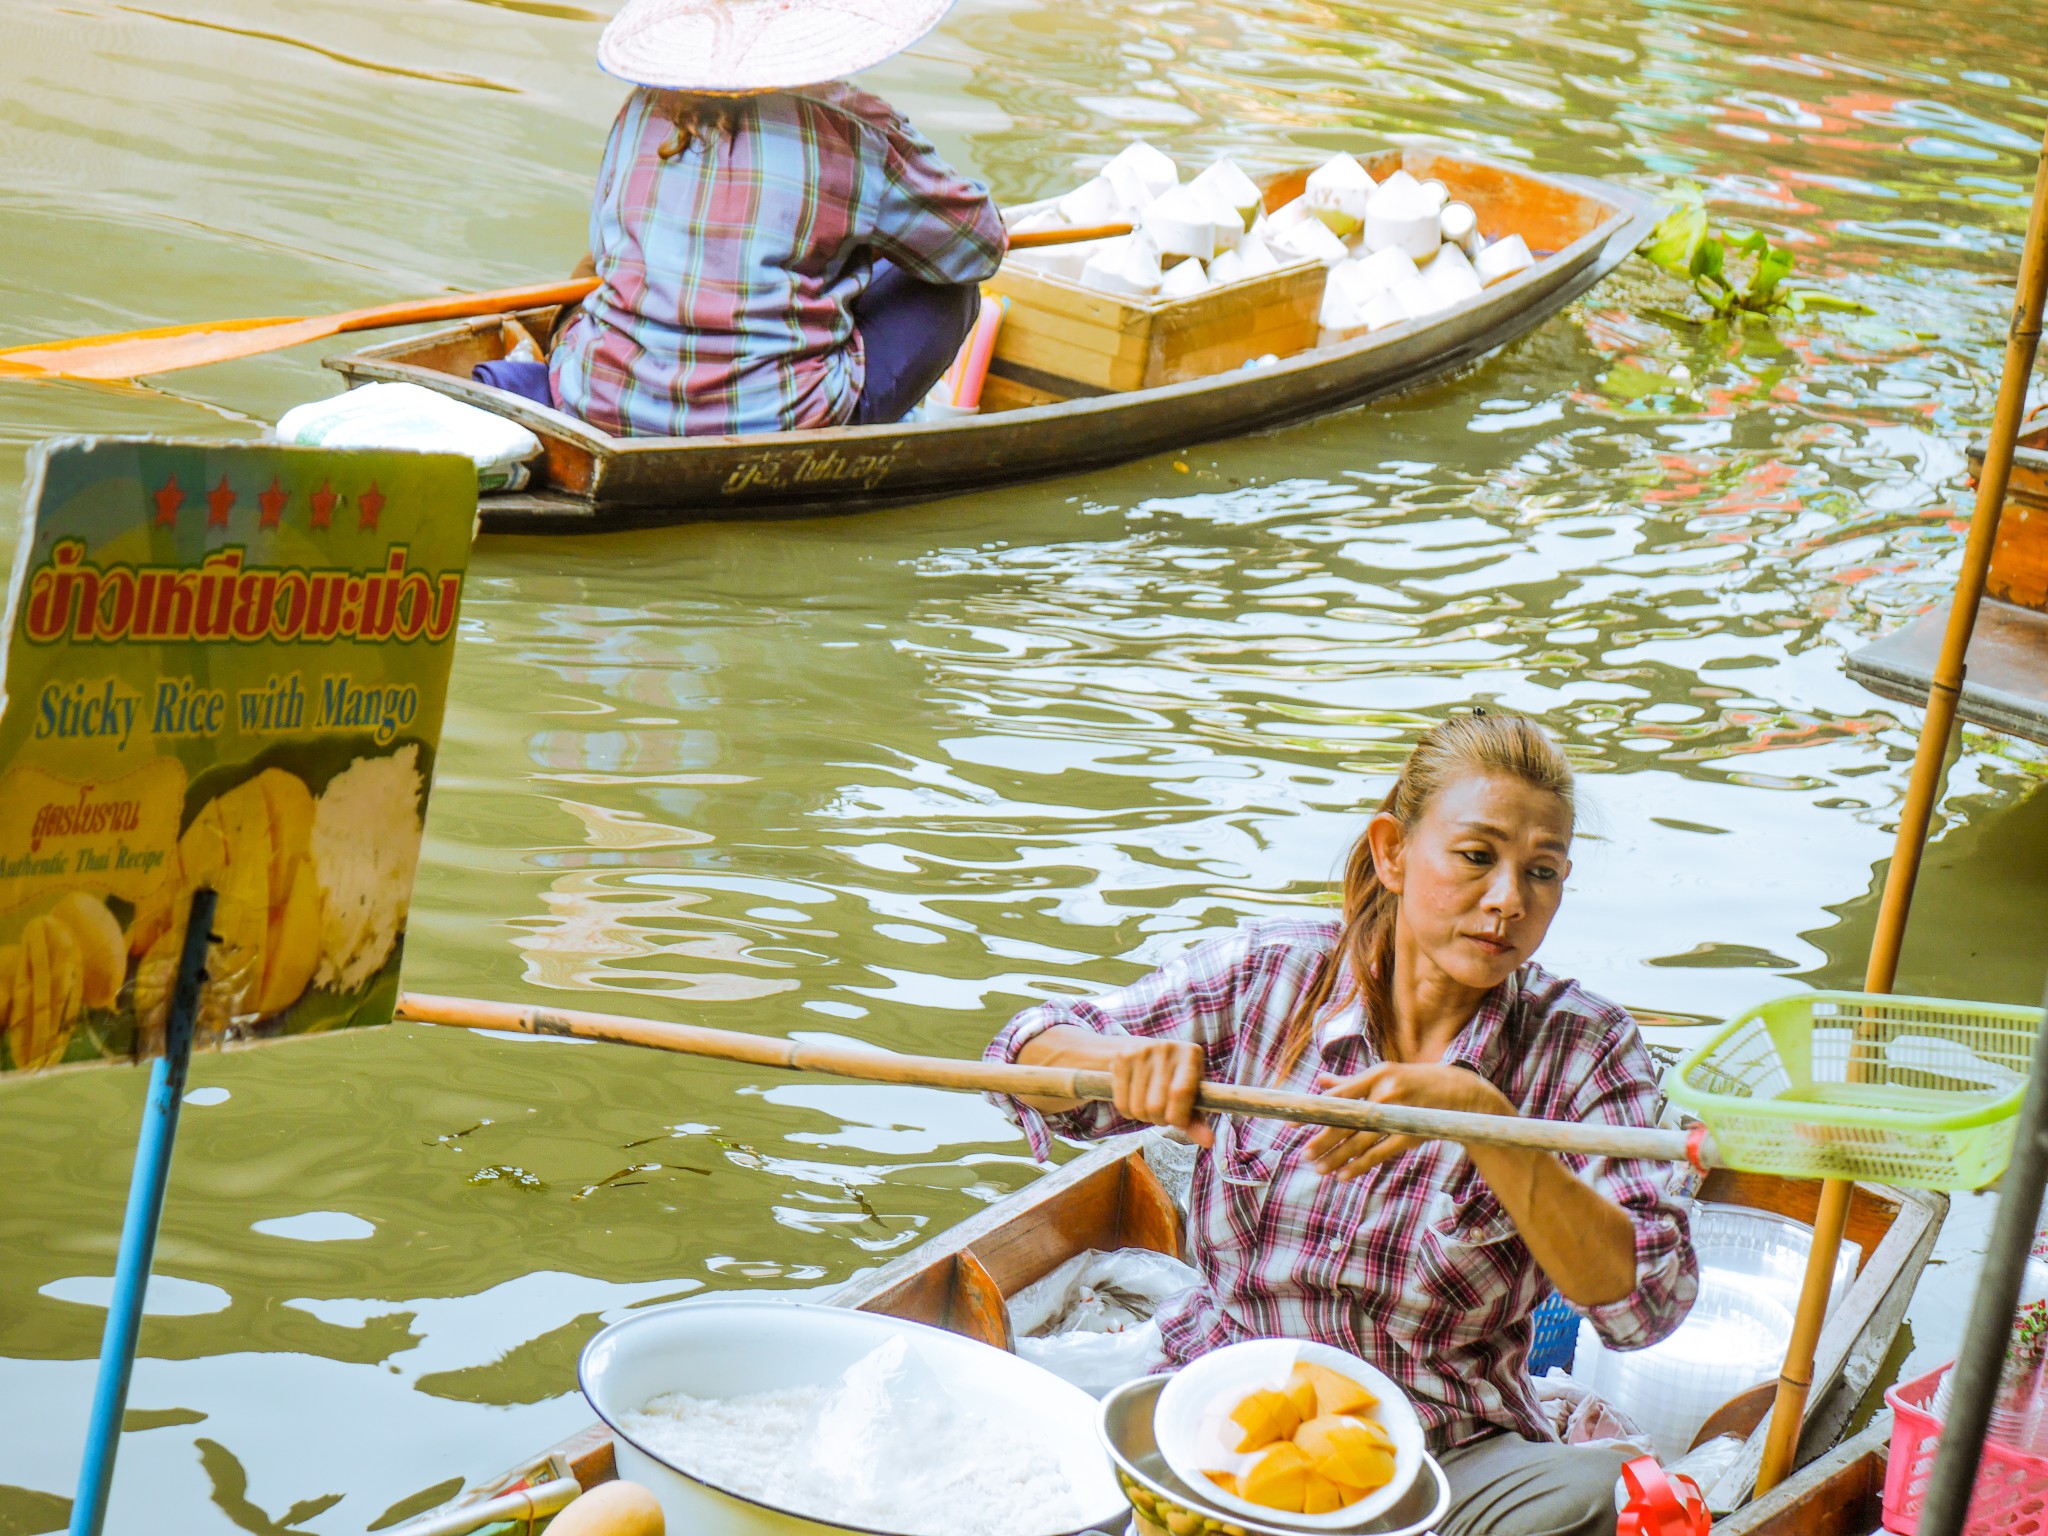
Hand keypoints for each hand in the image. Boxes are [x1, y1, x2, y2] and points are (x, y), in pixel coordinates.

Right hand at [1111, 1040, 1213, 1147]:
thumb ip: (1198, 1121)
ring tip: (1150, 1107)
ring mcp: (1141, 1051)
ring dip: (1144, 1118)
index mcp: (1190, 1055)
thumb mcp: (1191, 1096)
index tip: (1178, 1122)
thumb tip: (1208, 1142)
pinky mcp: (1121, 1058)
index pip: (1180, 1093)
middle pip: (1156, 1105)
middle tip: (1163, 1114)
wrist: (1147, 1052)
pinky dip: (1129, 1113)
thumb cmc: (1177, 1080)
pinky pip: (1122, 1104)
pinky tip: (1136, 1102)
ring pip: (1138, 1108)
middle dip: (1160, 1120)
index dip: (1178, 1117)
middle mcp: (1166, 1048)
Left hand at [1304, 1062, 1513, 1180]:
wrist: (1460, 1092)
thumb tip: (1320, 1082)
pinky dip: (1360, 1165)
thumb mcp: (1385, 1075)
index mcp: (1376, 1075)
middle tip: (1303, 1153)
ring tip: (1319, 1168)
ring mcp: (1399, 1114)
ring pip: (1360, 1141)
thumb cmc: (1414, 1083)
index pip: (1338, 1095)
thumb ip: (1351, 1082)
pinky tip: (1344, 1175)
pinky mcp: (1410, 1134)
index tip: (1291, 1122)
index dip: (1314, 1110)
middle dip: (1322, 1139)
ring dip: (1338, 1157)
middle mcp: (1385, 1093)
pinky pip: (1379, 1153)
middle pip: (1346, 1120)